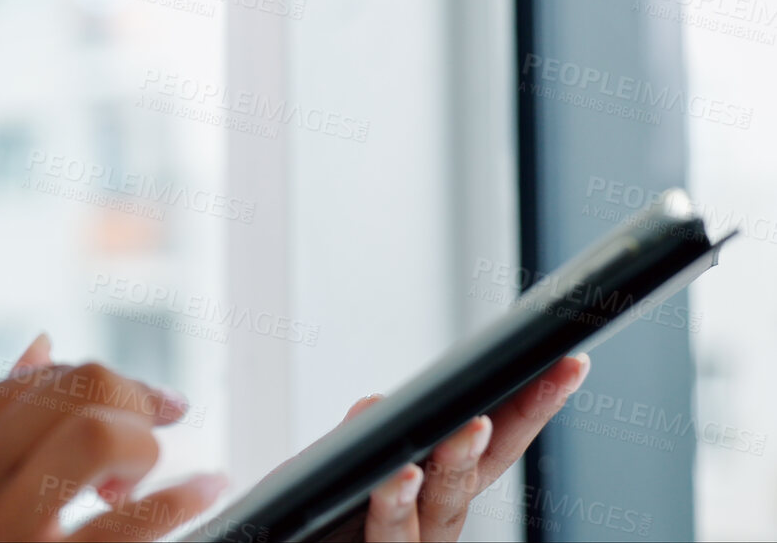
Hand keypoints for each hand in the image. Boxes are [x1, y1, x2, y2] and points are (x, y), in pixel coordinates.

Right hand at [0, 333, 227, 541]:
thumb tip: (42, 346)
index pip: (46, 377)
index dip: (111, 383)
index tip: (151, 401)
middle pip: (81, 388)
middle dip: (130, 406)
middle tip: (138, 446)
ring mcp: (3, 524)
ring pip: (100, 433)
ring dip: (140, 449)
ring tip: (136, 481)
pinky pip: (127, 524)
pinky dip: (180, 499)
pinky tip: (202, 491)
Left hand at [313, 353, 591, 541]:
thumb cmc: (319, 514)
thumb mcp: (338, 464)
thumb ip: (360, 437)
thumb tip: (380, 403)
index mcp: (436, 490)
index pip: (494, 443)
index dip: (531, 407)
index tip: (569, 364)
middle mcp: (432, 523)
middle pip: (477, 476)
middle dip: (507, 431)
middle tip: (530, 387)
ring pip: (439, 512)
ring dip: (455, 466)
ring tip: (467, 427)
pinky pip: (388, 539)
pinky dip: (393, 507)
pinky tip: (397, 477)